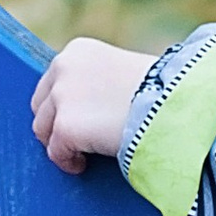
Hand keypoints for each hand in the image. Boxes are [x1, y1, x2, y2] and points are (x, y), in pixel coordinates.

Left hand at [30, 36, 157, 173]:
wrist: (174, 105)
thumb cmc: (162, 92)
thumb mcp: (123, 71)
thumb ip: (97, 81)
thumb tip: (85, 105)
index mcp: (78, 51)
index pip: (53, 82)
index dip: (64, 105)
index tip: (80, 120)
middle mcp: (63, 67)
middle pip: (41, 105)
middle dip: (55, 124)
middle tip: (75, 141)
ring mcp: (61, 96)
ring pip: (43, 129)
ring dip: (59, 143)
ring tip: (82, 154)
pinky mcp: (65, 126)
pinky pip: (55, 152)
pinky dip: (68, 162)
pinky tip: (84, 165)